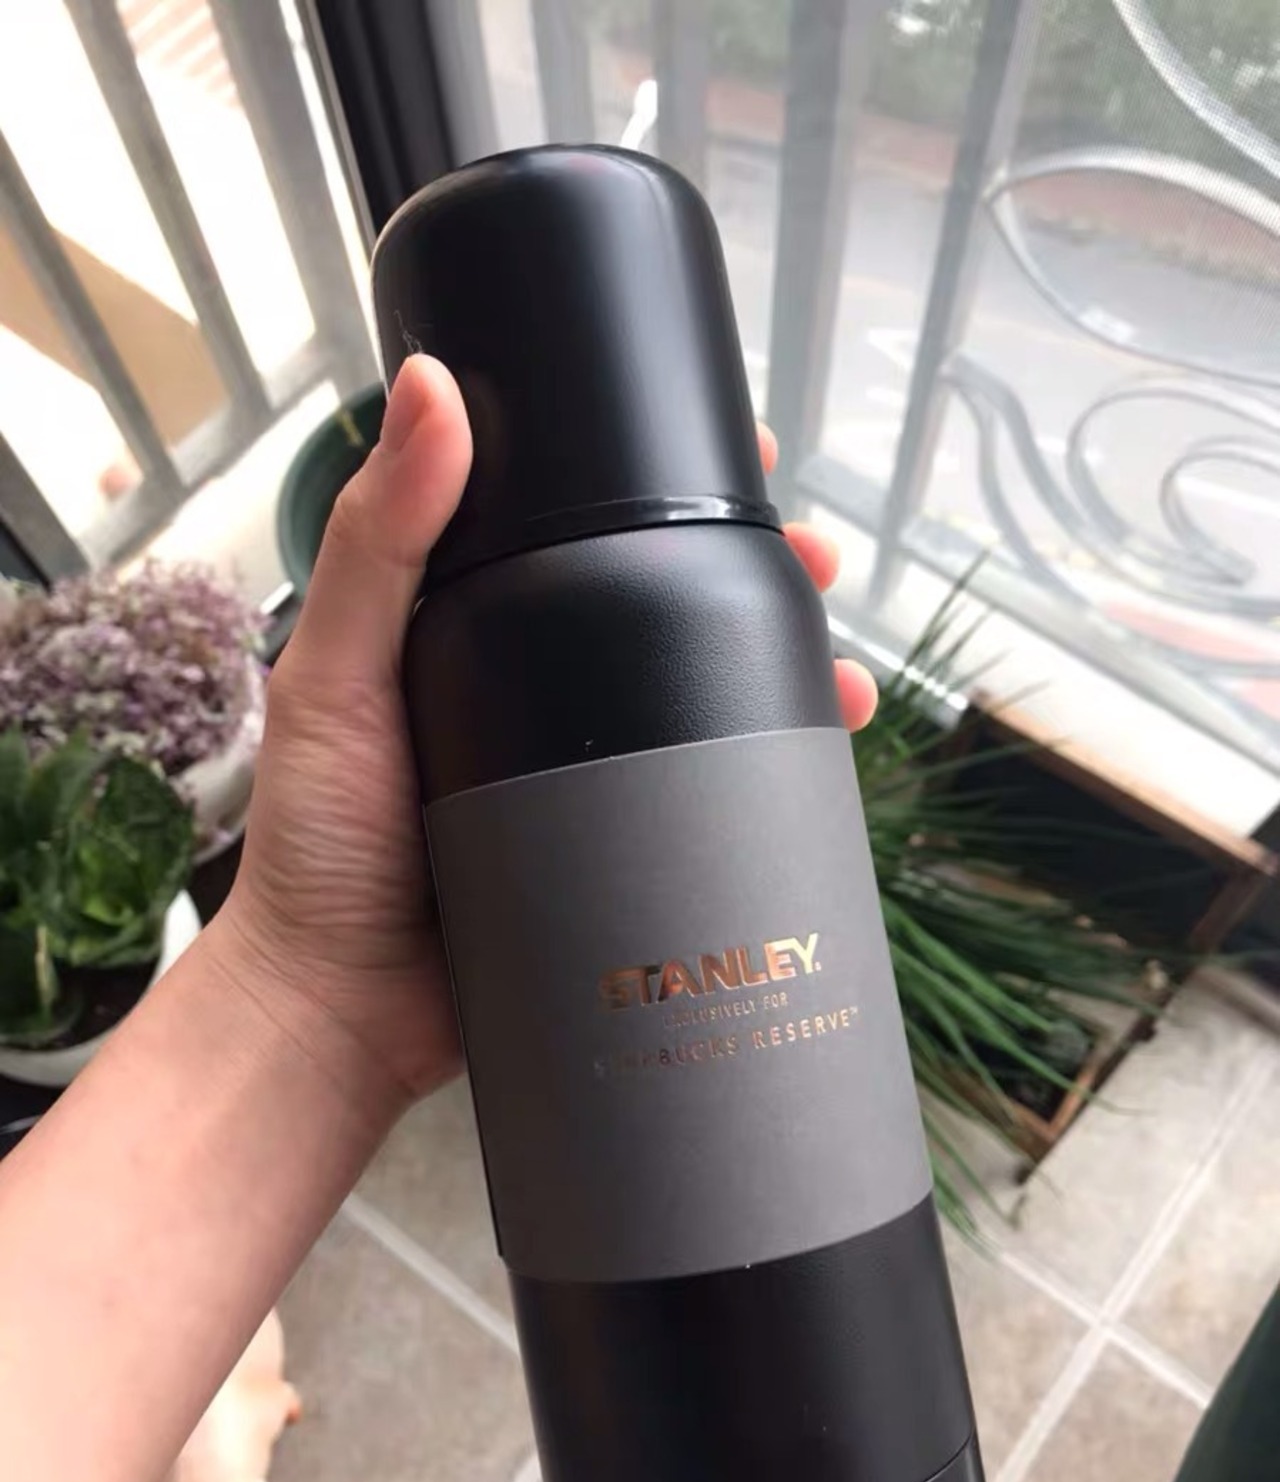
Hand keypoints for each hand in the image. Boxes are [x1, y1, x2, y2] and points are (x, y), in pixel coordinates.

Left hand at [219, 356, 877, 1115]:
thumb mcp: (336, 676)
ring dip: (784, 677)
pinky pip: (705, 802)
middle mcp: (540, 690)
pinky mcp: (618, 850)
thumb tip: (434, 387)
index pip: (581, 525)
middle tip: (816, 565)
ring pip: (703, 702)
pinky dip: (768, 779)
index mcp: (476, 628)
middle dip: (755, 579)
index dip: (662, 482)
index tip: (741, 454)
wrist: (344, 1015)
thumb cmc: (319, 845)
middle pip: (665, 609)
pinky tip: (821, 767)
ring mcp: (585, 770)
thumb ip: (377, 544)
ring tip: (846, 679)